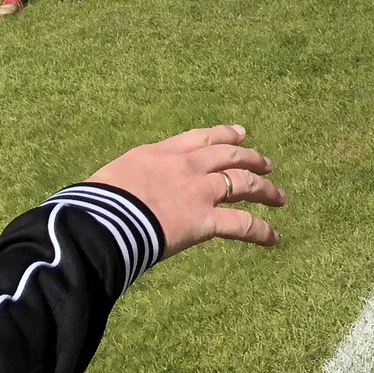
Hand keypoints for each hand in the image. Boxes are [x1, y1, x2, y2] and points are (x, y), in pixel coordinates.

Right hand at [90, 124, 283, 256]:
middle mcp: (185, 166)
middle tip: (266, 163)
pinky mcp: (205, 219)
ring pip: (243, 183)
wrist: (100, 219)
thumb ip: (129, 182)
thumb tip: (123, 197)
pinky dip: (261, 231)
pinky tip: (274, 238)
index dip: (223, 135)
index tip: (240, 134)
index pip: (198, 139)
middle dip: (250, 158)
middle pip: (228, 155)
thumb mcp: (111, 180)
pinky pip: (242, 224)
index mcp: (159, 153)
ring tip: (280, 197)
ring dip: (265, 189)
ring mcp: (198, 191)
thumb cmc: (93, 204)